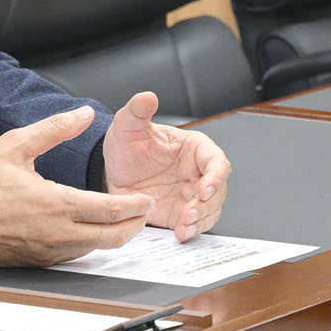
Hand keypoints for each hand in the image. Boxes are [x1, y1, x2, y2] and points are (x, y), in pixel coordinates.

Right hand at [0, 106, 152, 266]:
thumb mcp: (14, 145)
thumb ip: (54, 129)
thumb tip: (85, 114)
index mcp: (55, 203)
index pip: (111, 210)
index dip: (135, 206)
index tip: (145, 199)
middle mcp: (56, 233)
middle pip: (113, 238)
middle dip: (134, 226)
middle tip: (143, 212)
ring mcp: (47, 252)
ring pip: (94, 249)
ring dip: (112, 236)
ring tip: (121, 220)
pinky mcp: (37, 262)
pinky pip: (73, 256)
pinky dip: (89, 244)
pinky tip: (88, 230)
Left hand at [100, 91, 230, 239]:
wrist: (112, 171)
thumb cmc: (126, 145)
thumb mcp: (127, 126)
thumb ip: (137, 111)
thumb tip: (147, 96)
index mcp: (194, 149)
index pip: (217, 161)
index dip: (215, 176)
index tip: (204, 188)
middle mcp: (198, 173)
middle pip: (218, 190)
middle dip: (207, 204)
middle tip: (189, 212)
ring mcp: (191, 194)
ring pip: (210, 210)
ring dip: (201, 220)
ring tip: (183, 226)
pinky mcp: (181, 213)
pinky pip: (195, 225)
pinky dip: (191, 231)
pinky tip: (181, 234)